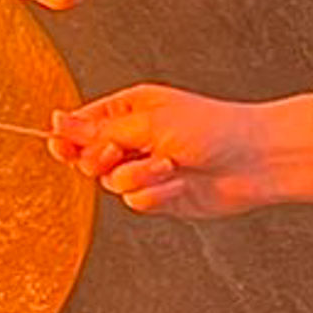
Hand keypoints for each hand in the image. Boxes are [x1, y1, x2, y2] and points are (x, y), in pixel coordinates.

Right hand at [52, 85, 312, 219]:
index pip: (84, 125)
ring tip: (168, 166)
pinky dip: (156, 195)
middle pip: (91, 157)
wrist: (253, 161)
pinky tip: (179, 183)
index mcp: (130, 110)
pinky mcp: (159, 196)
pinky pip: (136, 201)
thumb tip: (60, 121)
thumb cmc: (213, 127)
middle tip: (119, 152)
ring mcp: (147, 169)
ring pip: (113, 183)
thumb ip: (100, 128)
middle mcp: (135, 139)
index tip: (59, 145)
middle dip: (102, 159)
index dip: (69, 137)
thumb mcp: (149, 121)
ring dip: (138, 176)